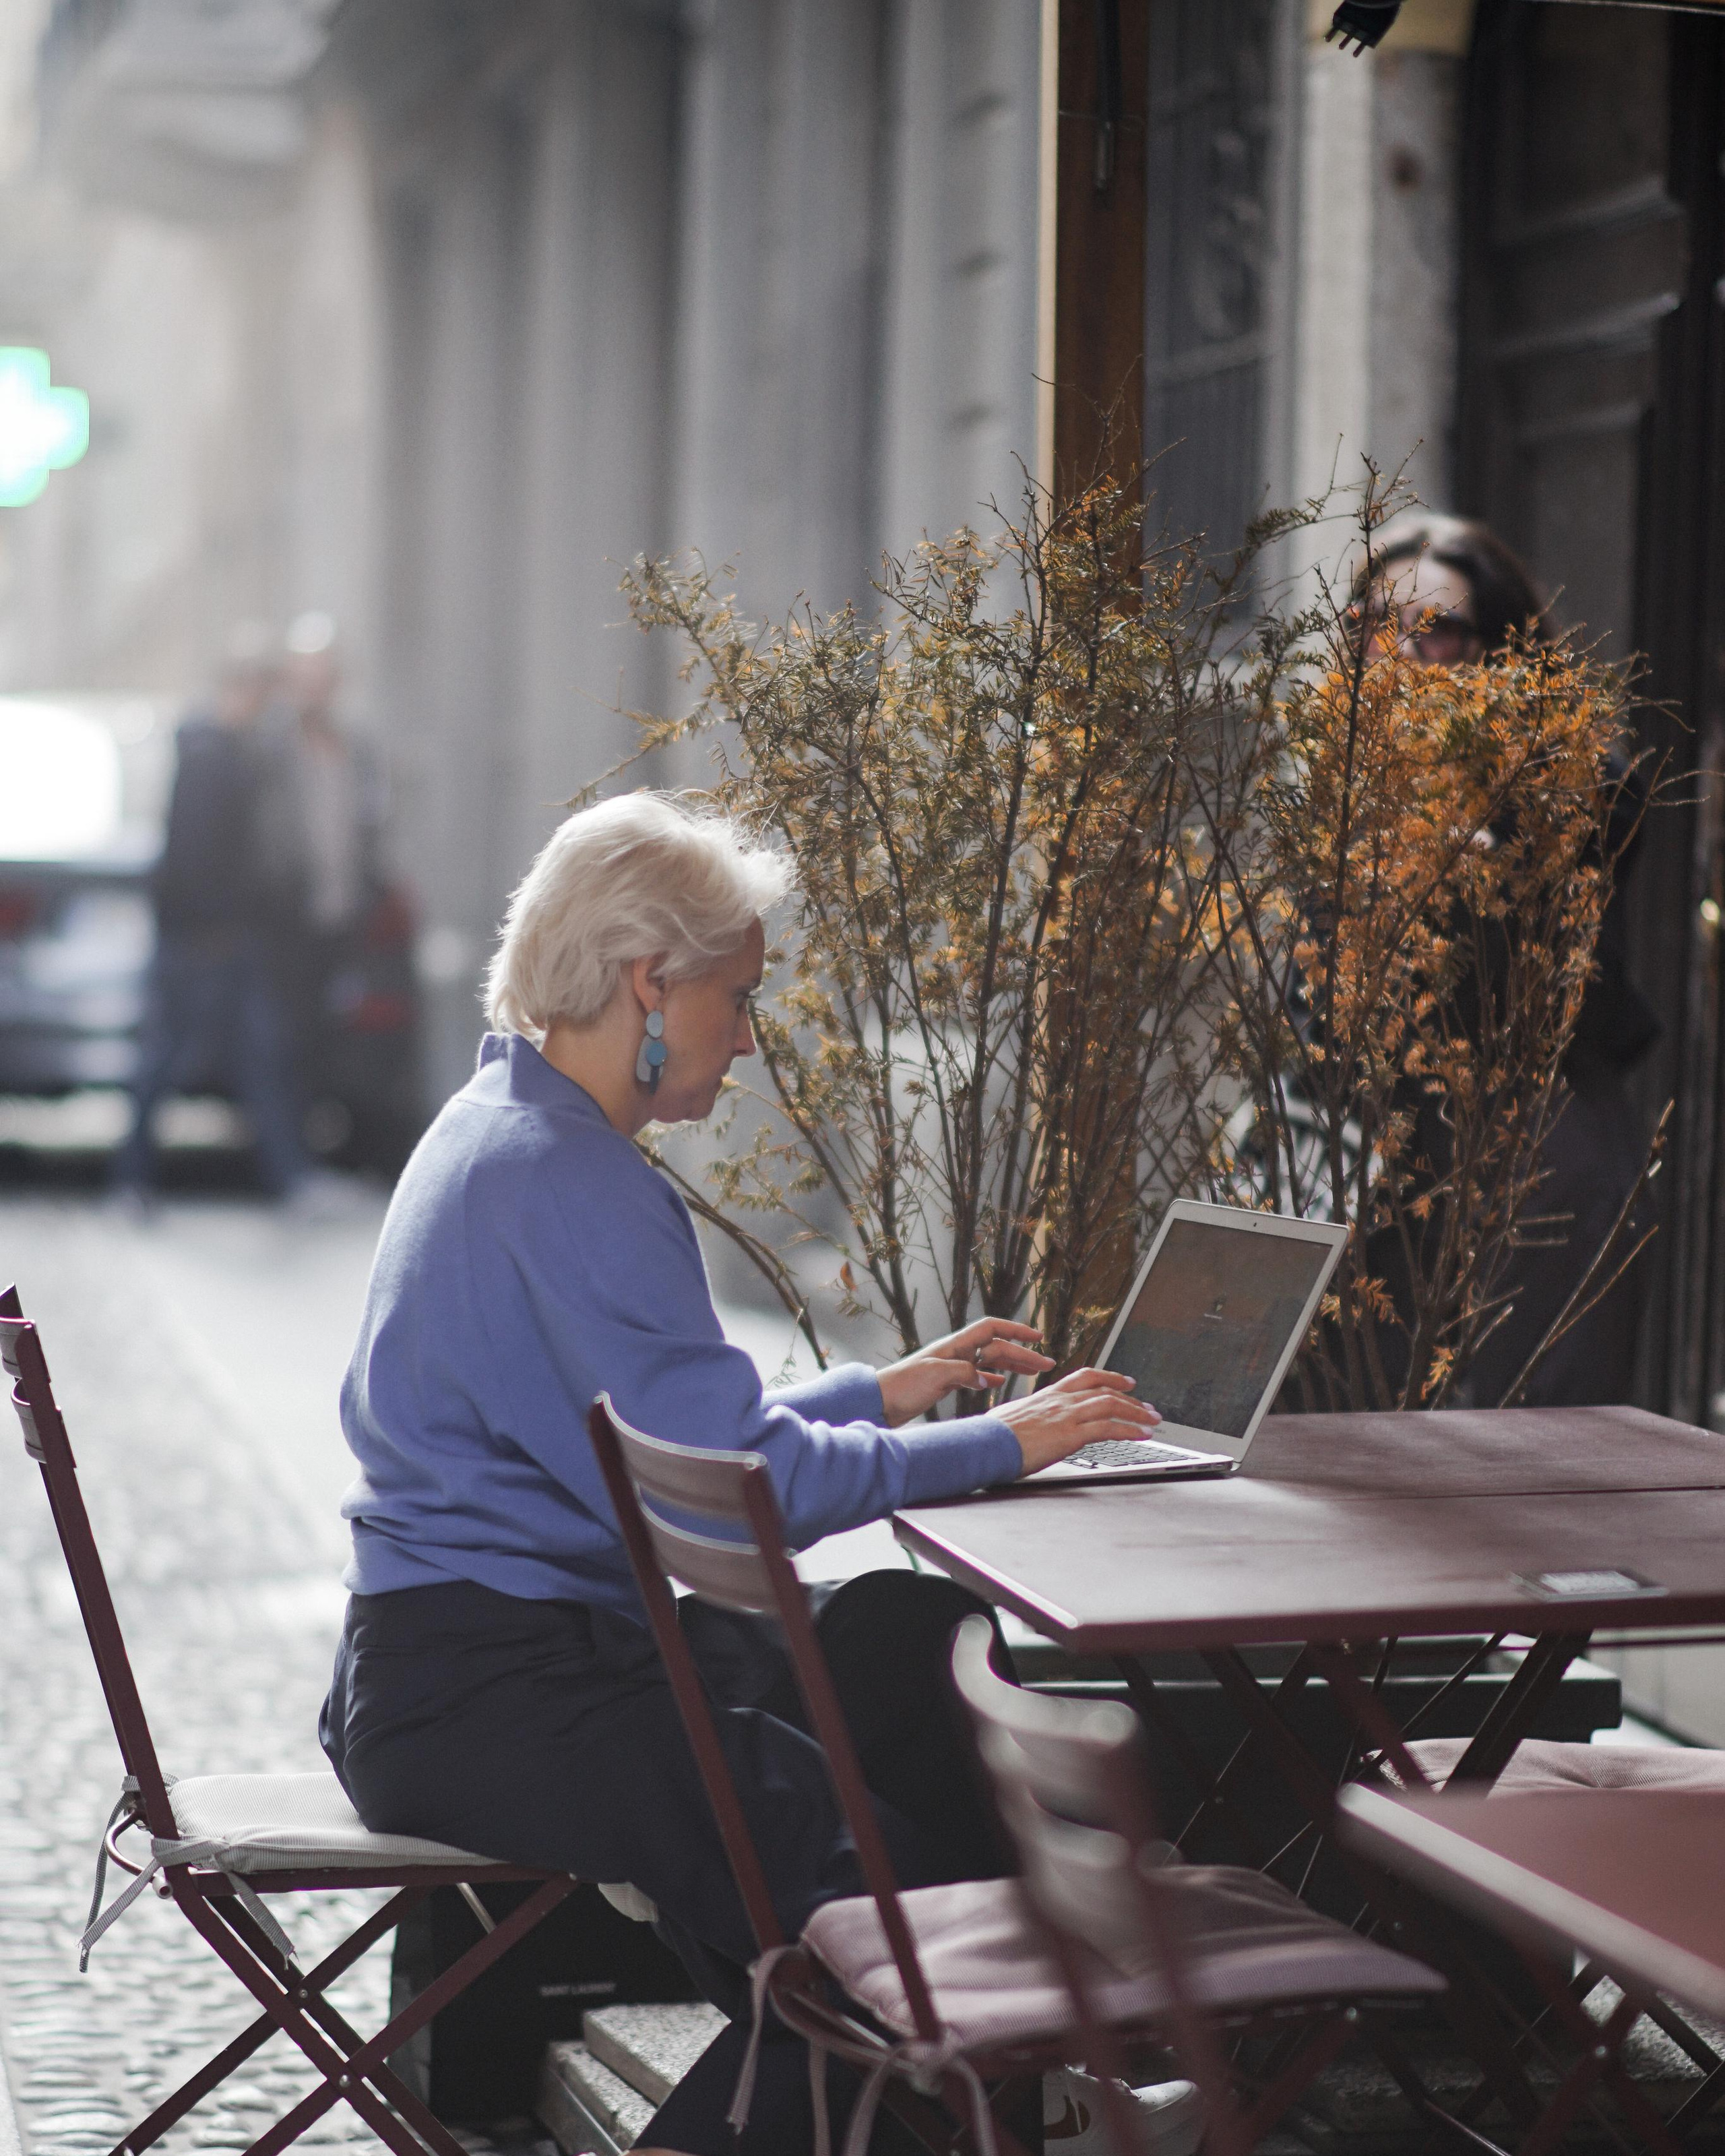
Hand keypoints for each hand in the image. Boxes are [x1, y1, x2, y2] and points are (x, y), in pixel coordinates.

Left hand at [876, 1319, 1054, 1427]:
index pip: (992, 1329)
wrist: (879, 1402)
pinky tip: (1000, 1384)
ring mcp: (952, 1367)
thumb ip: (964, 1373)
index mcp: (955, 1345)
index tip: (1038, 1337)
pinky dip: (992, 1378)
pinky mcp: (947, 1382)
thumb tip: (989, 1380)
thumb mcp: (935, 1376)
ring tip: (1034, 1373)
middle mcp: (956, 1352)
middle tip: (1047, 1364)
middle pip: (997, 1347)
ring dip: (1013, 1366)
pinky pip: (977, 1376)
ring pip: (990, 1362)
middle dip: (1023, 1353)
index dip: (1016, 1330)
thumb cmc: (902, 1386)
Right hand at [991, 1367, 1160, 1476]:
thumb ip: (1030, 1418)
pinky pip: (1108, 1428)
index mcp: (1047, 1395)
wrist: (985, 1443)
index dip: (1109, 1377)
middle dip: (1131, 1398)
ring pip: (1111, 1404)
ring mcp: (1066, 1415)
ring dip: (1137, 1413)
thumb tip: (1032, 1425)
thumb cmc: (992, 1436)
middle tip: (1148, 1407)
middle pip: (1104, 1389)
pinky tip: (1141, 1435)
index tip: (1126, 1382)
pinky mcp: (1070, 1434)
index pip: (1085, 1377)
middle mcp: (1060, 1400)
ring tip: (1152, 1421)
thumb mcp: (1013, 1418)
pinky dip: (1130, 1430)